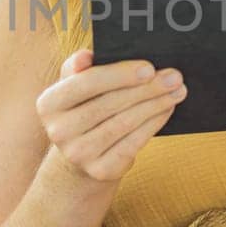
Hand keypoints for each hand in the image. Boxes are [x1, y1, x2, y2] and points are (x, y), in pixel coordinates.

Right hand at [37, 49, 187, 186]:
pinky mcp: (100, 170)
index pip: (85, 83)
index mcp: (48, 104)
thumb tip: (87, 56)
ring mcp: (78, 154)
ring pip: (124, 123)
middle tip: (174, 77)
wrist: (81, 154)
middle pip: (109, 104)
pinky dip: (153, 124)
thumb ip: (79, 66)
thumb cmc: (84, 107)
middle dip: (146, 89)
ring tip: (177, 91)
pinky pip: (133, 143)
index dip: (118, 75)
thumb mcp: (75, 85)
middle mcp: (58, 131)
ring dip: (155, 104)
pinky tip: (167, 109)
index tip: (148, 67)